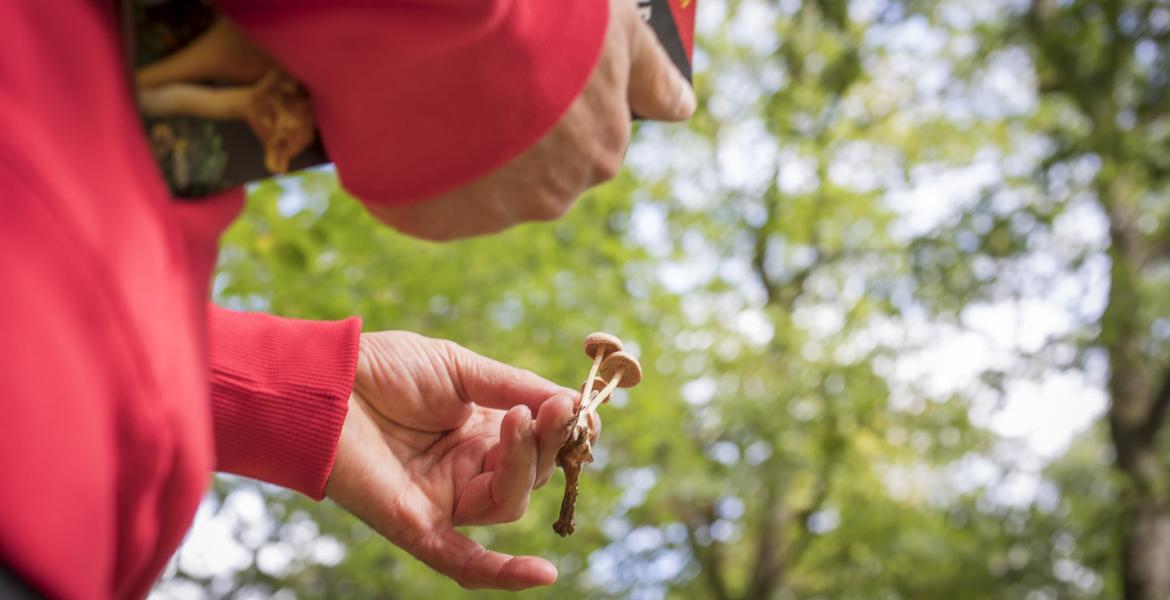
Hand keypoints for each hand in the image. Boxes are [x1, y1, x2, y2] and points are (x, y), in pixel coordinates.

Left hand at [324, 332, 596, 589]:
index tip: (582, 408)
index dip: (563, 431)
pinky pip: (463, 561)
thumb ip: (513, 386)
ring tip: (518, 419)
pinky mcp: (417, 524)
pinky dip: (502, 574)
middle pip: (528, 474)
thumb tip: (573, 401)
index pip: (537, 444)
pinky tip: (542, 574)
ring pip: (506, 504)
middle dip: (544, 440)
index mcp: (479, 432)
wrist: (323, 380)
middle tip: (550, 408)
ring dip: (522, 464)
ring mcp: (444, 499)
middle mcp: (466, 470)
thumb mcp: (459, 368)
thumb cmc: (383, 369)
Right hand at [369, 0, 695, 240]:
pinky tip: (405, 124)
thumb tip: (682, 107)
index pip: (585, 141)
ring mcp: (495, 211)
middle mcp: (557, 193)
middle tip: (471, 77)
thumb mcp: (618, 29)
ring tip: (433, 92)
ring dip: (458, 150)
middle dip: (506, 132)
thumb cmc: (546, 22)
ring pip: (476, 183)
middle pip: (530, 168)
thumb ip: (652, 74)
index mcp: (602, 149)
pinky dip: (415, 169)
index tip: (525, 76)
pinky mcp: (436, 220)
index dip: (551, 104)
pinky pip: (426, 198)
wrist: (457, 34)